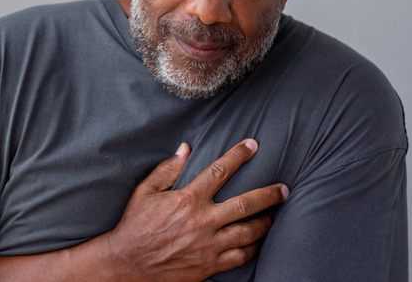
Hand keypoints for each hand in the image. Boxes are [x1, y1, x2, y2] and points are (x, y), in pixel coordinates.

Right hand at [104, 139, 288, 281]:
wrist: (128, 262)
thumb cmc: (135, 225)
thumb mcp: (145, 192)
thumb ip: (167, 169)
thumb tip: (185, 148)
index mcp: (188, 199)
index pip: (220, 171)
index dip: (239, 155)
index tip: (253, 145)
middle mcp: (203, 221)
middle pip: (247, 204)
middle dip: (269, 195)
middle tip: (283, 189)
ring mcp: (208, 245)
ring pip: (249, 232)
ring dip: (266, 222)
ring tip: (274, 215)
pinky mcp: (209, 266)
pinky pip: (240, 257)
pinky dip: (252, 248)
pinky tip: (256, 241)